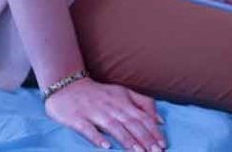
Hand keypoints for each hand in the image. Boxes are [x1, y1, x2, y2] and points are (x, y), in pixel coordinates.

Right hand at [45, 77, 165, 150]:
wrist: (68, 86)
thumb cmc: (100, 94)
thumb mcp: (124, 93)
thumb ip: (144, 103)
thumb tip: (160, 120)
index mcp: (124, 101)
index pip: (143, 117)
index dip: (154, 131)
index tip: (163, 145)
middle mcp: (112, 106)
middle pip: (132, 123)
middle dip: (146, 139)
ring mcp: (95, 112)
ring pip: (114, 127)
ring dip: (127, 140)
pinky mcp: (77, 118)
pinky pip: (88, 129)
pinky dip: (97, 138)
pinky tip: (106, 147)